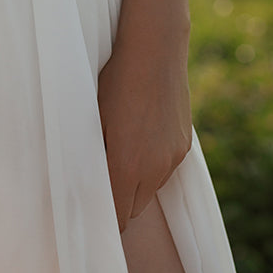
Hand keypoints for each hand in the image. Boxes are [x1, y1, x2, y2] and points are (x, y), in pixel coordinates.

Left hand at [97, 31, 192, 232]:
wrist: (155, 50)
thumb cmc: (115, 82)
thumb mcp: (94, 119)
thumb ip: (94, 159)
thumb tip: (88, 184)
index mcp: (128, 167)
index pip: (119, 218)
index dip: (106, 223)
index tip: (93, 219)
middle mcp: (155, 169)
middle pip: (134, 208)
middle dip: (119, 201)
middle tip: (102, 181)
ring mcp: (173, 157)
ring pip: (151, 189)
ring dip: (136, 183)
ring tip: (121, 151)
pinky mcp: (185, 145)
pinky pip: (165, 168)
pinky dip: (152, 165)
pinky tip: (141, 137)